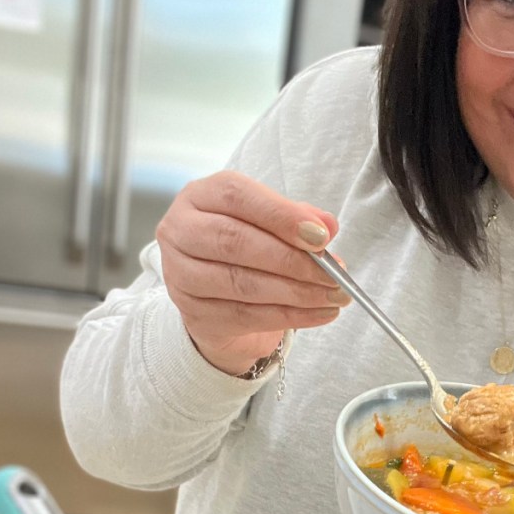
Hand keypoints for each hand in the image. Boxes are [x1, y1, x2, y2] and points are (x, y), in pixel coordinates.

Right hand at [155, 171, 350, 376]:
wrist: (219, 298)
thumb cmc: (246, 248)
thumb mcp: (270, 224)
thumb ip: (297, 218)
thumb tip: (327, 225)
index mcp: (199, 196)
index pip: (236, 196)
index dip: (281, 216)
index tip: (321, 236)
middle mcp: (180, 232)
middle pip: (236, 242)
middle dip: (292, 260)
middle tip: (333, 273)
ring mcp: (181, 276)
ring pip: (242, 284)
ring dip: (296, 292)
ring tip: (333, 295)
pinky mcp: (195, 314)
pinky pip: (247, 317)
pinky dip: (290, 316)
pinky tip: (319, 313)